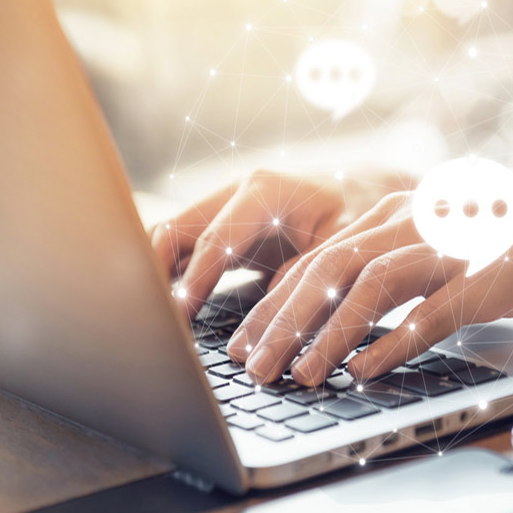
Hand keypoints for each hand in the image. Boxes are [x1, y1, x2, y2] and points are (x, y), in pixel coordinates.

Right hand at [148, 169, 411, 314]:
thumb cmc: (356, 214)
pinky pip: (184, 250)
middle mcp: (235, 192)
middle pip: (173, 230)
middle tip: (151, 321)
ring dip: (157, 276)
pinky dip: (171, 277)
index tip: (178, 318)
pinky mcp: (223, 227)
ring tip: (152, 321)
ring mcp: (224, 208)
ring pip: (171, 238)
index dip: (194, 282)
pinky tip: (169, 313)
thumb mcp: (342, 241)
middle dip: (155, 274)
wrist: (361, 190)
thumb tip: (276, 311)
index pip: (213, 240)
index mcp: (262, 191)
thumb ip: (309, 270)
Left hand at [229, 162, 512, 384]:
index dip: (273, 304)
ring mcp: (446, 248)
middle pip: (329, 269)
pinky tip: (362, 370)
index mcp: (387, 215)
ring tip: (300, 376)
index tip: (243, 343)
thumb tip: (333, 317)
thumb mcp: (427, 236)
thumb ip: (383, 263)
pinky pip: (429, 312)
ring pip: (372, 286)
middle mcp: (407, 225)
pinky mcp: (482, 278)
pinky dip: (392, 342)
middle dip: (284, 322)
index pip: (314, 259)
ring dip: (330, 334)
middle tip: (253, 367)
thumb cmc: (490, 233)